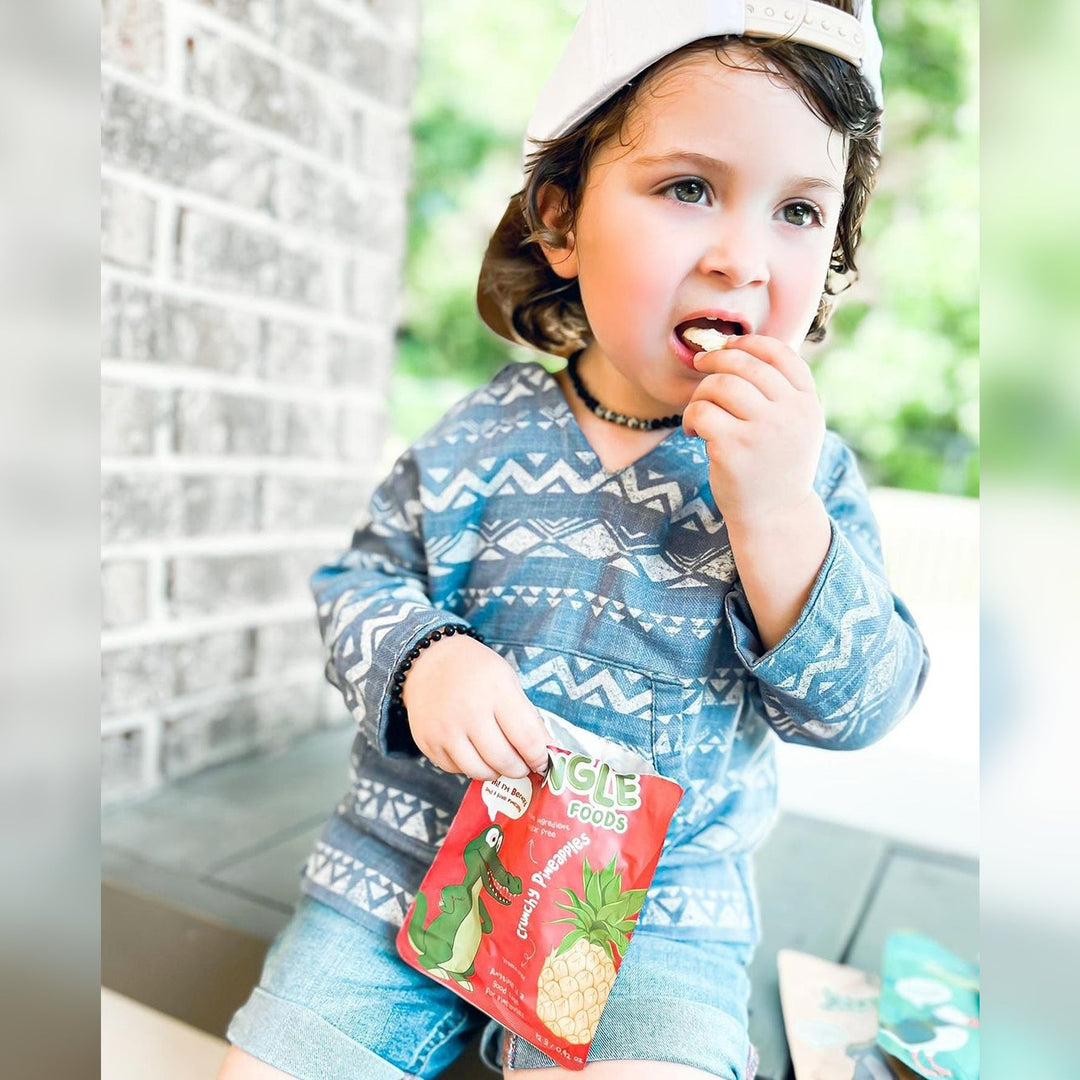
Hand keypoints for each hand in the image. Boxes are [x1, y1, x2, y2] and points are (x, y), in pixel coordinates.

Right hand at [402, 633, 548, 780]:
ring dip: (496, 772)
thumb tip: (544, 749)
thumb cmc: (474, 669)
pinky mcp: (427, 742)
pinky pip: (456, 770)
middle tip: (523, 765)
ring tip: (500, 761)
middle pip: (504, 760)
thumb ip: (527, 715)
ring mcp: (445, 730)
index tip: (542, 762)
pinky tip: (474, 751)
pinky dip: (469, 766)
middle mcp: (469, 712)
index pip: (526, 739)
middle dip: (520, 769)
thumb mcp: (507, 680)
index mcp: (496, 691)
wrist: (427, 661)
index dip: (539, 757)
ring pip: (480, 772)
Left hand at [681, 334, 824, 526]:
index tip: (728, 346)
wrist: (775, 515)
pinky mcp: (733, 447)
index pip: (779, 354)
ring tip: (700, 414)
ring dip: (700, 394)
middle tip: (700, 367)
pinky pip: (700, 411)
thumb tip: (737, 347)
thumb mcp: (797, 425)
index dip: (749, 343)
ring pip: (718, 385)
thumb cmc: (777, 465)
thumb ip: (781, 391)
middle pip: (743, 365)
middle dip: (715, 360)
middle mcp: (789, 413)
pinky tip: (695, 433)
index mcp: (807, 402)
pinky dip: (690, 418)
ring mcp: (762, 430)